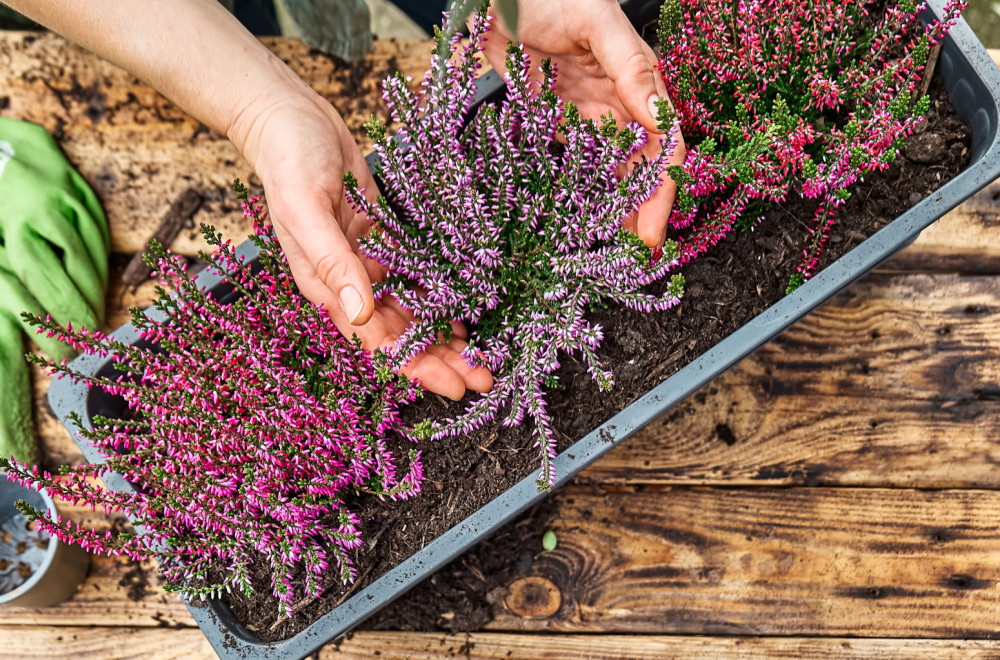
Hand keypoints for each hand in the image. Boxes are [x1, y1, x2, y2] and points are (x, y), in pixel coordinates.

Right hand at [228, 83, 492, 398]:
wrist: (290, 117)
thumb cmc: (288, 161)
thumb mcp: (306, 210)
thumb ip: (333, 263)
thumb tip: (361, 315)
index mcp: (327, 287)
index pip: (377, 341)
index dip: (416, 366)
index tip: (453, 386)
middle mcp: (351, 283)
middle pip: (402, 335)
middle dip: (441, 360)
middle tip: (484, 379)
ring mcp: (370, 262)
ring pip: (414, 312)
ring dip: (446, 337)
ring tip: (483, 358)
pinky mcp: (385, 239)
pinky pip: (416, 278)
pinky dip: (440, 299)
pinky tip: (466, 315)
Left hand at [483, 0, 685, 247]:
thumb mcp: (598, 22)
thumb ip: (629, 68)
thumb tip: (657, 116)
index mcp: (641, 83)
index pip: (664, 147)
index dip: (663, 192)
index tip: (653, 232)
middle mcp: (621, 105)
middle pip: (642, 169)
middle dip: (644, 213)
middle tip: (637, 256)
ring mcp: (589, 116)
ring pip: (612, 174)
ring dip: (617, 210)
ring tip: (617, 251)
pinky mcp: (557, 122)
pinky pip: (576, 165)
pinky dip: (582, 193)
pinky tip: (583, 220)